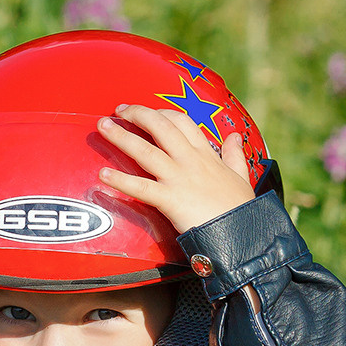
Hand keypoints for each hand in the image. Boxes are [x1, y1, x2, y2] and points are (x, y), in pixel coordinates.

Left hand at [95, 105, 256, 233]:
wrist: (243, 234)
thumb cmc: (241, 209)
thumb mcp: (242, 176)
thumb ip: (235, 154)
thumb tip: (235, 137)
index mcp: (206, 154)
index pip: (182, 121)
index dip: (161, 112)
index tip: (145, 111)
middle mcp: (190, 161)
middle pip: (160, 127)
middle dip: (137, 114)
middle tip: (117, 111)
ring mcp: (178, 179)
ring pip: (146, 151)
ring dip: (121, 137)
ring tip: (102, 127)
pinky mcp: (170, 200)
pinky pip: (141, 187)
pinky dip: (120, 181)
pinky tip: (102, 175)